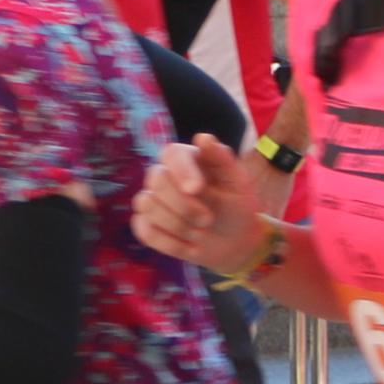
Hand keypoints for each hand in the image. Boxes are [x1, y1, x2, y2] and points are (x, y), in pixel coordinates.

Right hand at [134, 138, 268, 272]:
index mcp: (189, 161)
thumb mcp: (239, 185)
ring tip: (201, 232)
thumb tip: (203, 138)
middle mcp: (166, 176)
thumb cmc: (238, 208)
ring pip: (146, 204)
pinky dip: (170, 242)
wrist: (236, 242)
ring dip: (178, 224)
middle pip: (155, 178)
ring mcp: (153, 201)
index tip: (197, 189)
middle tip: (208, 219)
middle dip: (183, 203)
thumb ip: (223, 160)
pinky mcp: (146, 225)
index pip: (172, 153)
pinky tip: (191, 246)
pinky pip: (144, 231)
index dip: (181, 169)